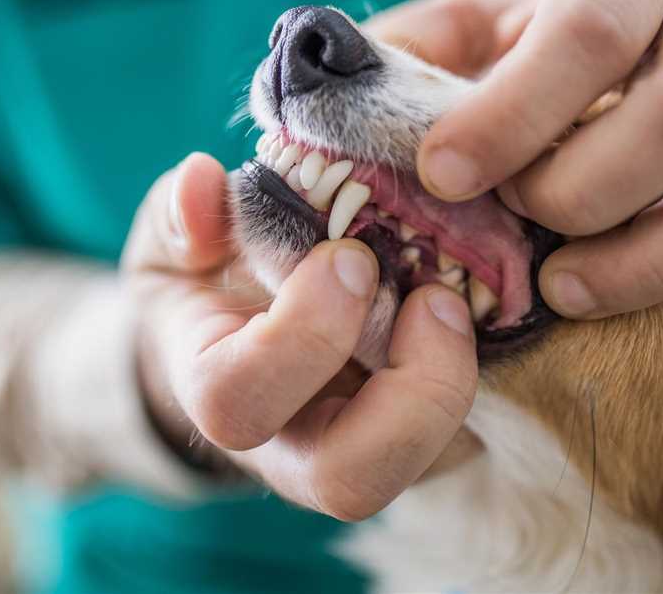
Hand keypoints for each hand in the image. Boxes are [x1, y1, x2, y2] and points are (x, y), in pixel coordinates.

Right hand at [121, 153, 479, 519]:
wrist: (235, 336)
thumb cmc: (205, 282)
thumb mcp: (175, 240)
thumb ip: (179, 215)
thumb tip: (201, 181)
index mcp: (217, 392)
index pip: (240, 403)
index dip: (302, 336)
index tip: (349, 256)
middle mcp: (290, 449)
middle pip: (349, 482)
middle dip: (407, 391)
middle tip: (433, 298)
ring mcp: (358, 454)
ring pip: (423, 469)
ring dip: (455, 383)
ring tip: (455, 300)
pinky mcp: (419, 444)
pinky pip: (466, 438)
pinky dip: (487, 375)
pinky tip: (480, 306)